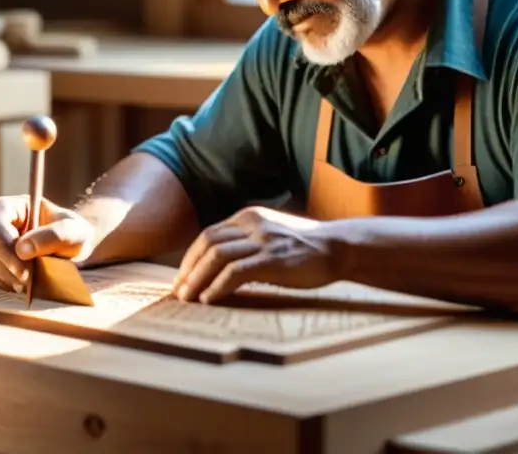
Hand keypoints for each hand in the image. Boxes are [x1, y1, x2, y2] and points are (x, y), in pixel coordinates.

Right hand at [0, 195, 93, 291]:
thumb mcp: (75, 231)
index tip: (25, 272)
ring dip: (8, 279)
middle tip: (33, 280)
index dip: (4, 247)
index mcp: (7, 206)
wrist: (69, 252)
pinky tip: (23, 285)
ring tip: (33, 280)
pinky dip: (5, 287)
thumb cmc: (72, 234)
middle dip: (9, 268)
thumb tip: (22, 249)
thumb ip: (55, 234)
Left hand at [172, 206, 339, 303]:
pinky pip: (235, 271)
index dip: (191, 258)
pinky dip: (217, 286)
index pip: (209, 234)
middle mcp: (253, 224)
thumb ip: (248, 243)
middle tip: (179, 291)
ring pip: (216, 256)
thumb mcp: (271, 236)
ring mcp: (263, 240)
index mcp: (249, 217)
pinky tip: (210, 299)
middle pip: (207, 243)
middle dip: (188, 269)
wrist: (338, 248)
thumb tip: (220, 267)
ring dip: (198, 279)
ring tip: (188, 298)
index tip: (182, 278)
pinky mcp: (273, 259)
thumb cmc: (305, 248)